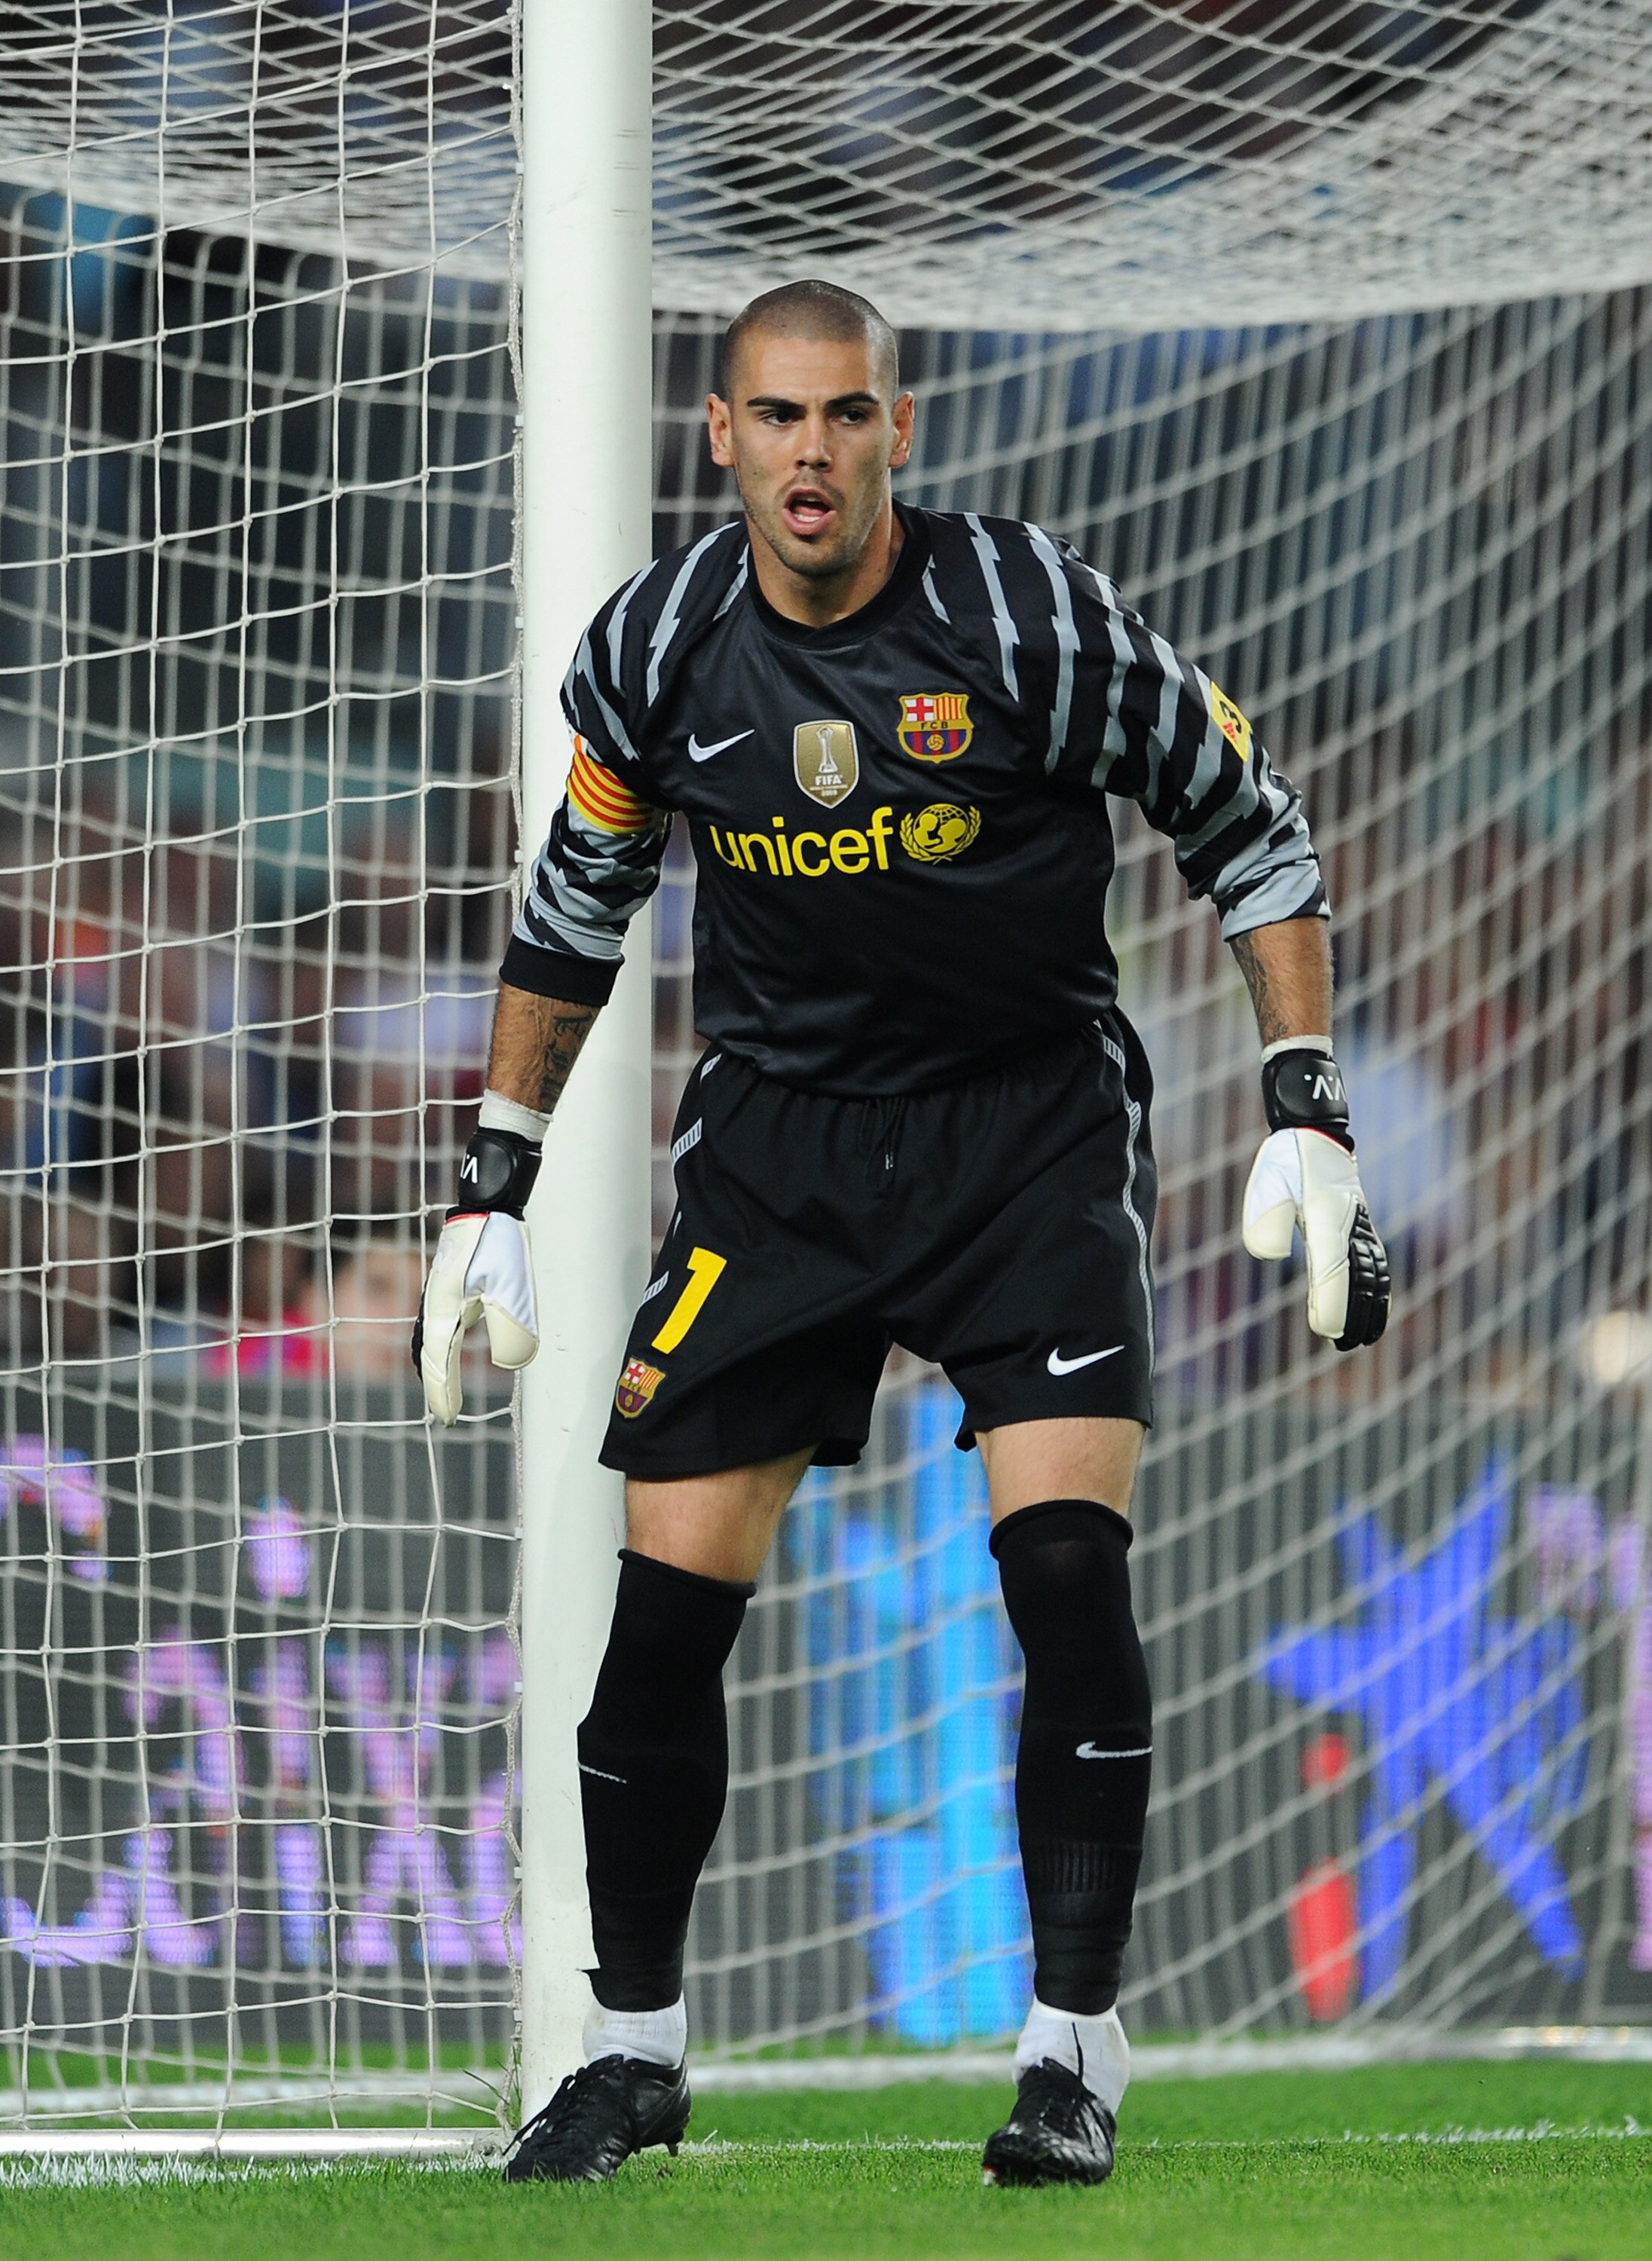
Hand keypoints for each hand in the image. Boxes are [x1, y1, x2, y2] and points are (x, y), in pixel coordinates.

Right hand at [413, 1123, 543, 1422]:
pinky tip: (446, 1345)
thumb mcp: (512, 1288)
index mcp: (444, 1311)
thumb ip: (511, 1329)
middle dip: (436, 1386)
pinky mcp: (447, 1284)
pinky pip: (435, 1324)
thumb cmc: (500, 1242)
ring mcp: (438, 1293)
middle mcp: (435, 1305)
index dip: (444, 1393)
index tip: (450, 1419)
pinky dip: (436, 1345)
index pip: (441, 1363)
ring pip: (428, 1339)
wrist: (488, 1202)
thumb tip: (513, 1363)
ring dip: (433, 1366)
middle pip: (429, 1356)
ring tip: (439, 1389)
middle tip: (445, 1414)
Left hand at [1242, 1127, 1390, 1349]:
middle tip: (1342, 1346)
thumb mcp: (1267, 1184)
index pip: (1333, 1271)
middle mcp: (1350, 1228)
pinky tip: (1375, 1303)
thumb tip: (1273, 1257)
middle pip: (1360, 1281)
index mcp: (1327, 1221)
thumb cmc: (1287, 1160)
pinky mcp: (1362, 1225)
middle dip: (1353, 1316)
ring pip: (1374, 1274)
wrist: (1315, 1132)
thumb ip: (1267, 1222)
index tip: (1324, 1331)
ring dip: (1369, 1307)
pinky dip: (1379, 1288)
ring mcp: (1360, 1227)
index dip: (1332, 1304)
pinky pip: (1377, 1262)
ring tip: (1361, 1337)